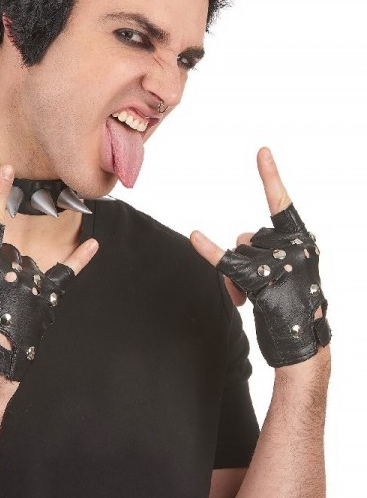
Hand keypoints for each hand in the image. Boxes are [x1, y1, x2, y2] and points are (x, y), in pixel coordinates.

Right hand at [0, 164, 98, 379]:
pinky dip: (81, 258)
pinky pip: (66, 273)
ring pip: (29, 265)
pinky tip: (92, 243)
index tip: (6, 171)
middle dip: (0, 271)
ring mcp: (32, 282)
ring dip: (19, 280)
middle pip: (10, 252)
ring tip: (6, 310)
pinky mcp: (47, 299)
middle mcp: (11, 266)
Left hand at [189, 147, 330, 367]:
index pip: (283, 204)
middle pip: (248, 237)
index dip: (271, 178)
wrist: (301, 346)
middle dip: (243, 260)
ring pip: (237, 253)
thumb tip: (236, 243)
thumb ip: (263, 249)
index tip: (261, 151)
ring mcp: (278, 265)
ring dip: (235, 278)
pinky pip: (226, 262)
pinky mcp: (260, 282)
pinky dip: (208, 251)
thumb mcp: (283, 270)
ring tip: (250, 301)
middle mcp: (294, 248)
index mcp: (301, 242)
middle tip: (253, 290)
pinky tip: (195, 238)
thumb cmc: (291, 306)